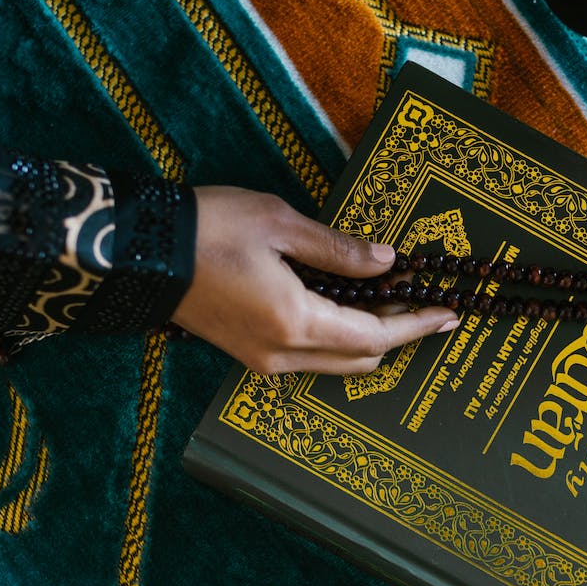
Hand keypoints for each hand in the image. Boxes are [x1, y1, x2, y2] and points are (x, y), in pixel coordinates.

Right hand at [170, 186, 456, 374]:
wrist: (137, 251)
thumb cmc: (207, 229)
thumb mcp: (280, 223)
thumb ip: (338, 249)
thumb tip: (385, 262)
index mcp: (295, 322)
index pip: (375, 335)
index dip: (417, 325)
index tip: (449, 314)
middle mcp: (282, 354)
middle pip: (360, 358)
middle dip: (398, 334)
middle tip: (425, 302)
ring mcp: (262, 359)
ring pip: (334, 362)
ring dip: (367, 336)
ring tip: (391, 300)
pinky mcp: (246, 352)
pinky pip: (308, 356)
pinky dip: (337, 337)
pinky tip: (345, 306)